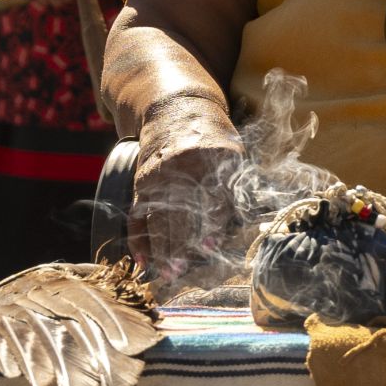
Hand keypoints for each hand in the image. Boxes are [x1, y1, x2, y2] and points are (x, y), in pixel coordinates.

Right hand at [128, 96, 244, 278]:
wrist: (173, 111)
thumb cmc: (213, 141)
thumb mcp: (231, 155)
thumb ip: (239, 187)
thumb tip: (248, 225)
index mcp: (210, 158)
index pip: (211, 196)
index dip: (210, 223)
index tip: (209, 247)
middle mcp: (180, 167)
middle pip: (179, 211)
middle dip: (180, 242)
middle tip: (181, 270)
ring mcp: (157, 177)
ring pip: (157, 217)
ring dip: (161, 248)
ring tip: (166, 274)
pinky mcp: (141, 184)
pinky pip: (137, 215)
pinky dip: (138, 239)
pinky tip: (142, 261)